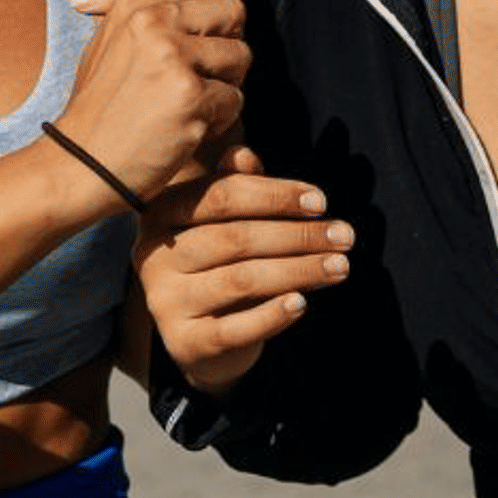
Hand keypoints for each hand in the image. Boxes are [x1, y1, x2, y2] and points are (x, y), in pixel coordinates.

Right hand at [50, 0, 248, 204]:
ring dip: (226, 85)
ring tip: (189, 104)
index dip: (215, 7)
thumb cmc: (101, 106)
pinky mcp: (190, 96)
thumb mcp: (114, 40)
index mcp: (135, 2)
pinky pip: (236, 99)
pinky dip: (220, 120)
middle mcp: (153, 21)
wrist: (81, 164)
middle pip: (234, 9)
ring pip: (241, 55)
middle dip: (227, 44)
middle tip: (201, 76)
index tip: (200, 39)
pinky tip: (187, 128)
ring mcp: (172, 56)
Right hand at [138, 146, 346, 393]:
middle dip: (297, 236)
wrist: (204, 338)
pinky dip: (272, 315)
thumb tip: (244, 154)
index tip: (321, 202)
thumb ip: (237, 187)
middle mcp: (153, 254)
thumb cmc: (222, 263)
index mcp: (161, 213)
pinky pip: (234, 329)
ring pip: (240, 280)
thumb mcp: (229, 221)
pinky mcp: (183, 342)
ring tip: (340, 267)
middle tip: (344, 236)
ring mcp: (164, 300)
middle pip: (235, 238)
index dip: (276, 195)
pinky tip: (302, 303)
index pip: (222, 195)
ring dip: (298, 271)